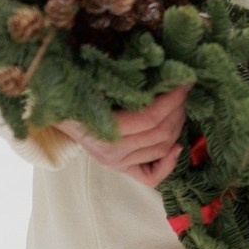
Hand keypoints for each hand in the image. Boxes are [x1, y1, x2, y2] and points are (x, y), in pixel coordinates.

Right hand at [54, 83, 190, 188]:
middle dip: (178, 109)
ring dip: (177, 126)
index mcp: (105, 129)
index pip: (151, 118)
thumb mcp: (102, 83)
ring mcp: (117, 163)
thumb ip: (129, 83)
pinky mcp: (121, 168)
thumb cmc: (84, 92)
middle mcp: (112, 152)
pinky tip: (177, 147)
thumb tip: (163, 71)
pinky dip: (169, 164)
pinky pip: (151, 177)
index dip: (174, 99)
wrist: (64, 113)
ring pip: (162, 149)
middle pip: (161, 133)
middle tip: (183, 91)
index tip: (185, 81)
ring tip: (179, 107)